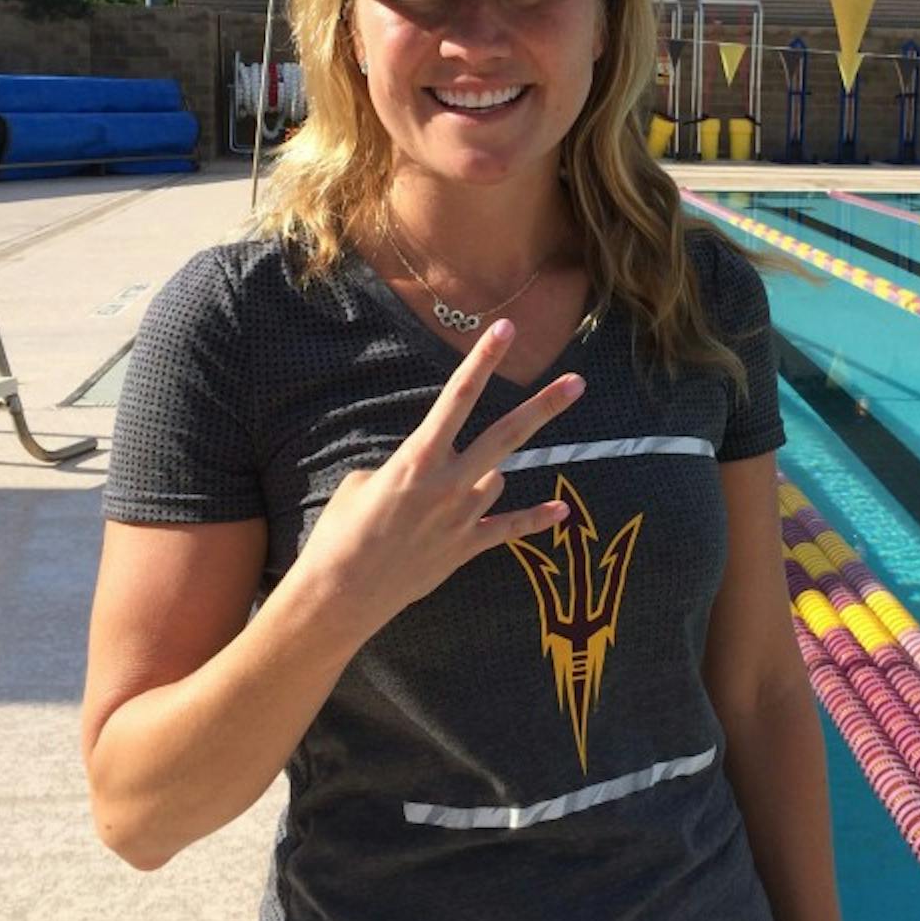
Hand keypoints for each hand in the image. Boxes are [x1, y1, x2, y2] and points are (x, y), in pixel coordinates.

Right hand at [302, 318, 584, 635]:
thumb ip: (409, 466)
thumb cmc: (343, 530)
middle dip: (543, 406)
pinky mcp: (465, 547)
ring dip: (483, 478)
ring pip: (496, 479)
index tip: (505, 328)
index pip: (458, 397)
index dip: (482, 359)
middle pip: (507, 434)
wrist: (342, 591)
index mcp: (418, 458)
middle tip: (577, 382)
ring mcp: (462, 517)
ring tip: (439, 499)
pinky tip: (562, 512)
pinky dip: (535, 519)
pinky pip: (509, 529)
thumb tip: (435, 467)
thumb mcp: (364, 480)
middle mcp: (449, 482)